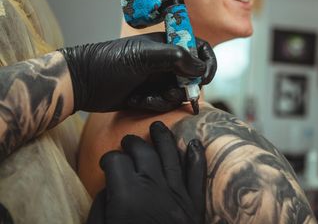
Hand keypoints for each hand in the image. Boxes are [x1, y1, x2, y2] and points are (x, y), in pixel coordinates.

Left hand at [58, 32, 216, 111]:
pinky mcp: (151, 95)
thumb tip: (201, 68)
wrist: (82, 83)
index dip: (207, 63)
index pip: (200, 48)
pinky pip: (165, 103)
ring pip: (180, 93)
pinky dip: (155, 104)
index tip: (205, 78)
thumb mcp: (144, 56)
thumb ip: (176, 57)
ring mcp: (159, 78)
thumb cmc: (109, 62)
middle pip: (193, 75)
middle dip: (186, 88)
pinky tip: (137, 101)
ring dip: (167, 98)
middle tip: (171, 92)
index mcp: (168, 43)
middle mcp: (167, 60)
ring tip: (148, 97)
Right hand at [86, 121, 206, 223]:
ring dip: (164, 137)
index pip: (116, 162)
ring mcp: (178, 196)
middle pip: (143, 152)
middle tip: (127, 142)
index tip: (106, 163)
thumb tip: (110, 188)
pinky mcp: (194, 206)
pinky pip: (197, 176)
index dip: (108, 160)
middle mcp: (154, 190)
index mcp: (127, 198)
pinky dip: (196, 158)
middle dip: (132, 143)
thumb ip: (101, 208)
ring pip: (172, 156)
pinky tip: (194, 144)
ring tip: (158, 126)